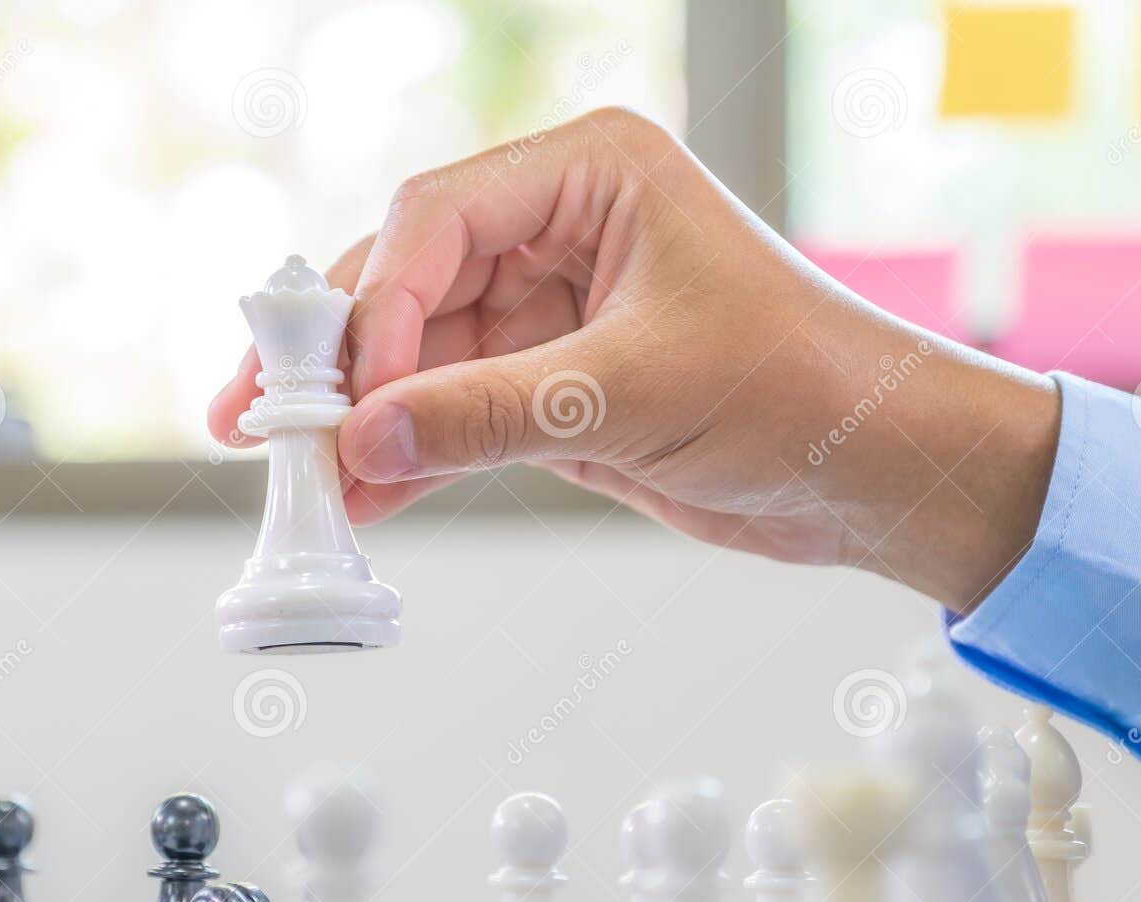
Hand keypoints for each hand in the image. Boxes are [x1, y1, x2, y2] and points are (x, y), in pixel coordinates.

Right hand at [208, 108, 1060, 612]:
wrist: (875, 471)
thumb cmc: (804, 386)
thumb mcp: (637, 390)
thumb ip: (493, 412)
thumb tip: (364, 437)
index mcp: (592, 174)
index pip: (440, 220)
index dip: (379, 305)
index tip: (348, 391)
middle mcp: (561, 230)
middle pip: (409, 281)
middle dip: (341, 358)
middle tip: (265, 417)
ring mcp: (552, 312)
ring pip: (423, 356)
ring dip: (367, 419)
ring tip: (303, 476)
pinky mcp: (554, 385)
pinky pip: (457, 412)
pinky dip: (412, 453)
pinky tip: (366, 490)